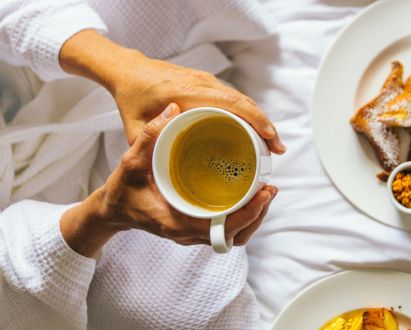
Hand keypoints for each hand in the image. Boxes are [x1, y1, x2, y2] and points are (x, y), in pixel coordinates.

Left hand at [59, 30, 285, 151]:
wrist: (129, 70)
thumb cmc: (132, 99)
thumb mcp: (134, 128)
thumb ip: (149, 148)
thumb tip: (166, 175)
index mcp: (185, 93)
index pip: (230, 103)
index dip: (254, 119)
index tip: (269, 138)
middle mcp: (202, 83)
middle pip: (244, 102)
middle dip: (266, 124)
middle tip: (278, 150)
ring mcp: (208, 81)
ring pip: (243, 99)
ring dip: (261, 119)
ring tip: (272, 144)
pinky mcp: (210, 83)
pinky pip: (235, 97)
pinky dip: (250, 113)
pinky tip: (256, 131)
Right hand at [60, 104, 276, 257]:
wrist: (112, 211)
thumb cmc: (121, 191)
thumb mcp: (130, 162)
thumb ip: (149, 137)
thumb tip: (173, 109)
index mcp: (176, 224)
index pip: (221, 229)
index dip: (246, 214)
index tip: (262, 194)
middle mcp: (188, 234)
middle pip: (235, 235)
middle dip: (257, 215)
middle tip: (269, 189)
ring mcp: (193, 234)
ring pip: (233, 236)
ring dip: (253, 218)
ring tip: (266, 193)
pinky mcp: (196, 229)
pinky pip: (225, 230)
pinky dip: (242, 218)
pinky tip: (251, 198)